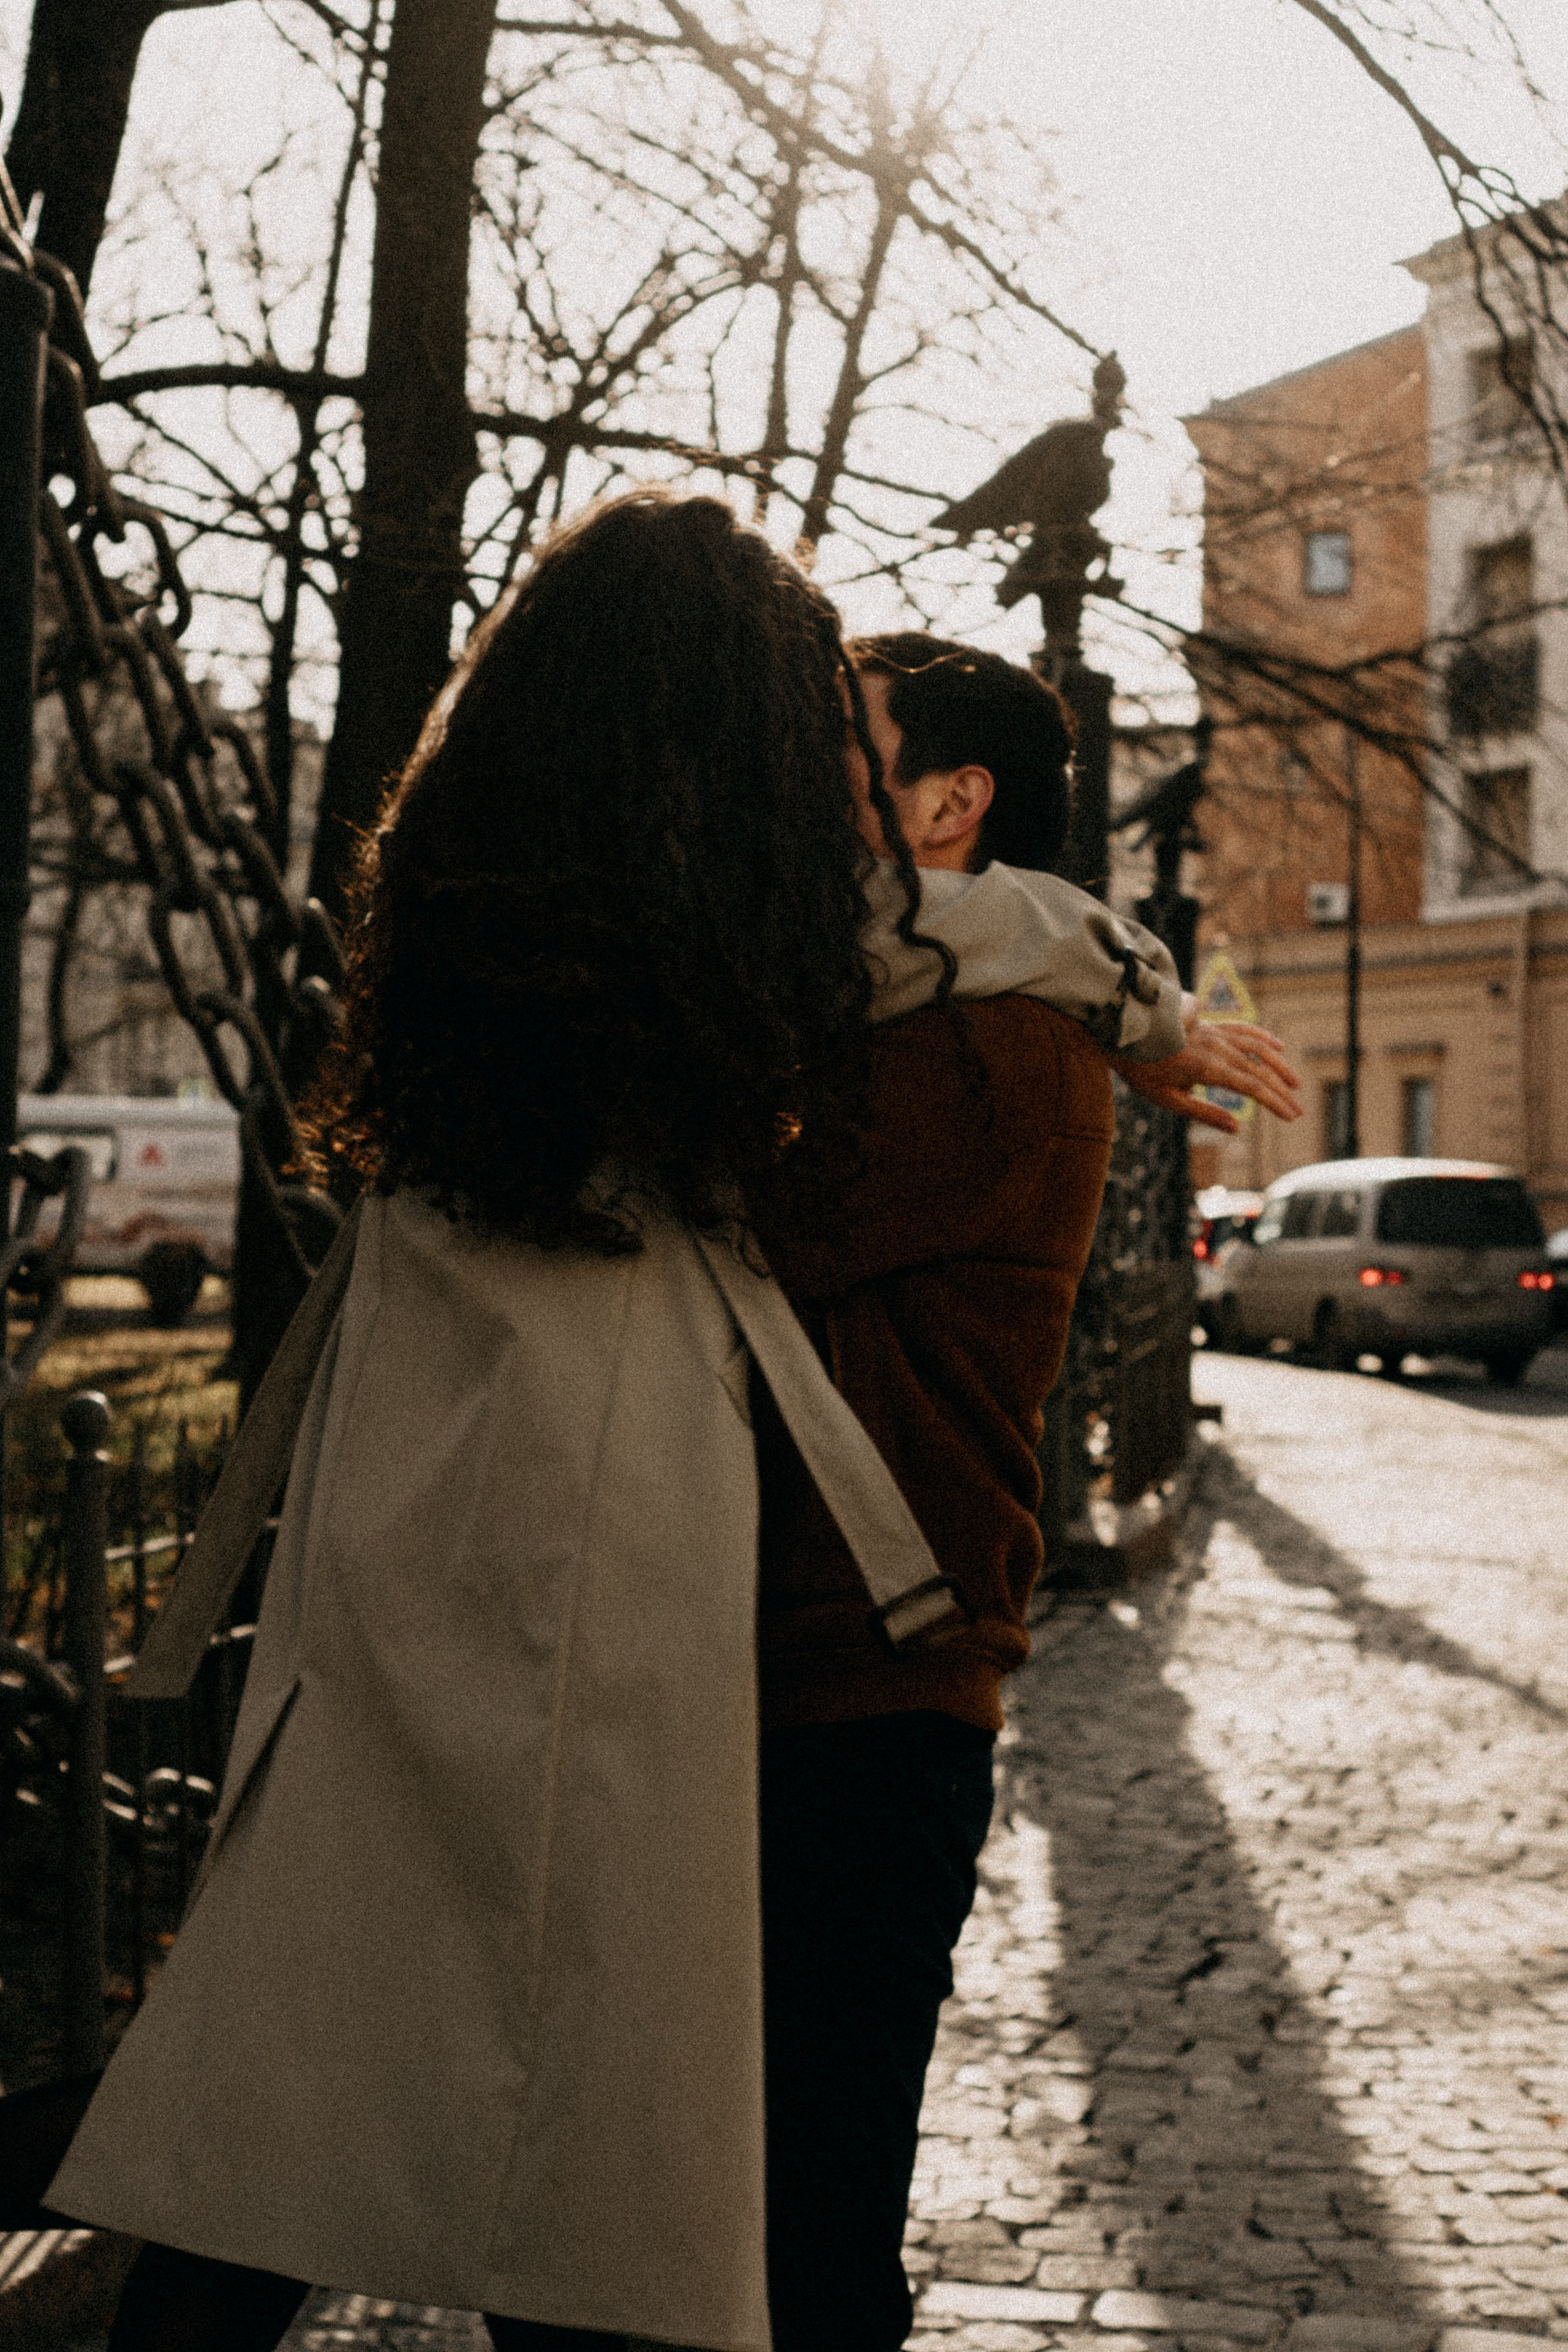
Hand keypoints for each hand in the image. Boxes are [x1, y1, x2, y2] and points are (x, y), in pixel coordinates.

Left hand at [1108, 1016, 1302, 1134]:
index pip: (1251, 1087)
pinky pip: (1242, 1028)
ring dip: (1279, 1066)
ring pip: (1256, 1047)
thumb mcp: (1166, 1098)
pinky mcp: (1209, 1024)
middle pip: (1258, 1070)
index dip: (1274, 1102)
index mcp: (1207, 1068)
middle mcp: (1217, 1047)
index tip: (1291, 1117)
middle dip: (1281, 1092)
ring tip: (1296, 1084)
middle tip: (1299, 1111)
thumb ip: (1202, 1113)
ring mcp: (1214, 1033)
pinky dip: (1262, 1036)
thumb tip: (1236, 1127)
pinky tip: (1278, 1045)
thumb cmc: (1140, 1066)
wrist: (1122, 1027)